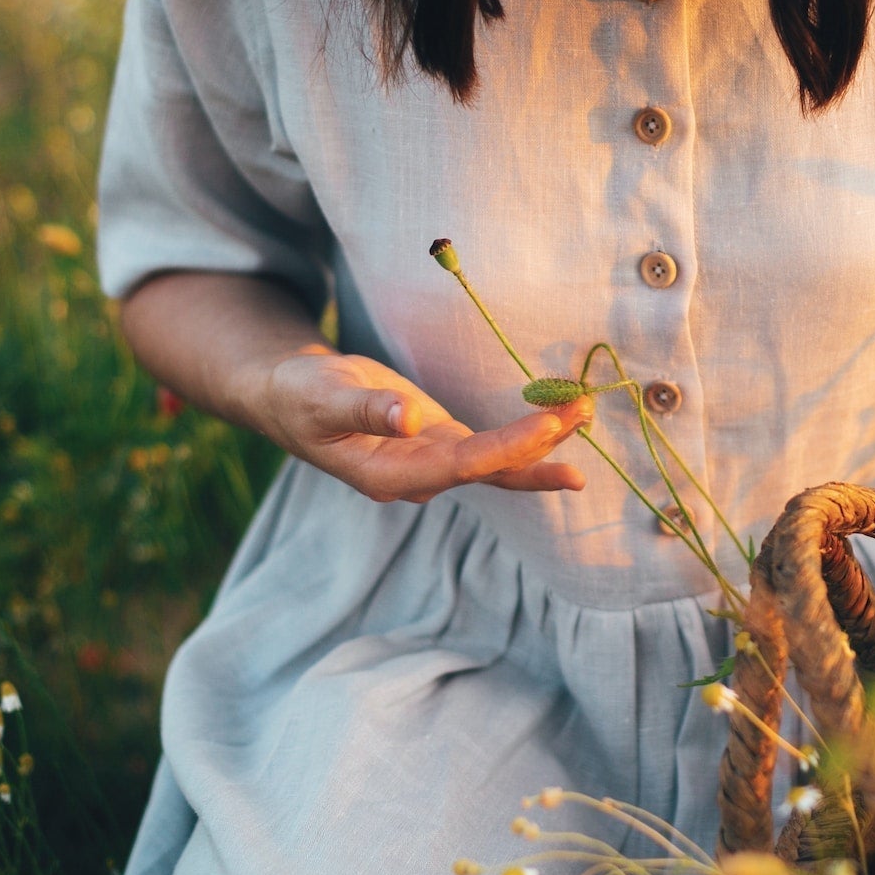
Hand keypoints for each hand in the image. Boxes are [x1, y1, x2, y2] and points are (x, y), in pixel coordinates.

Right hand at [256, 348, 594, 502]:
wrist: (289, 399)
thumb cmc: (300, 395)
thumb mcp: (324, 395)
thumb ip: (366, 409)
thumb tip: (408, 418)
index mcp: (389, 476)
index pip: (461, 466)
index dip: (507, 446)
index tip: (548, 423)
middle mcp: (419, 478)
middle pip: (491, 471)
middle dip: (541, 448)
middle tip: (584, 414)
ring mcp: (433, 463)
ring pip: (498, 461)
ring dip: (543, 440)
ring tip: (585, 410)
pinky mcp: (441, 444)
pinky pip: (492, 447)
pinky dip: (527, 434)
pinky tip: (561, 422)